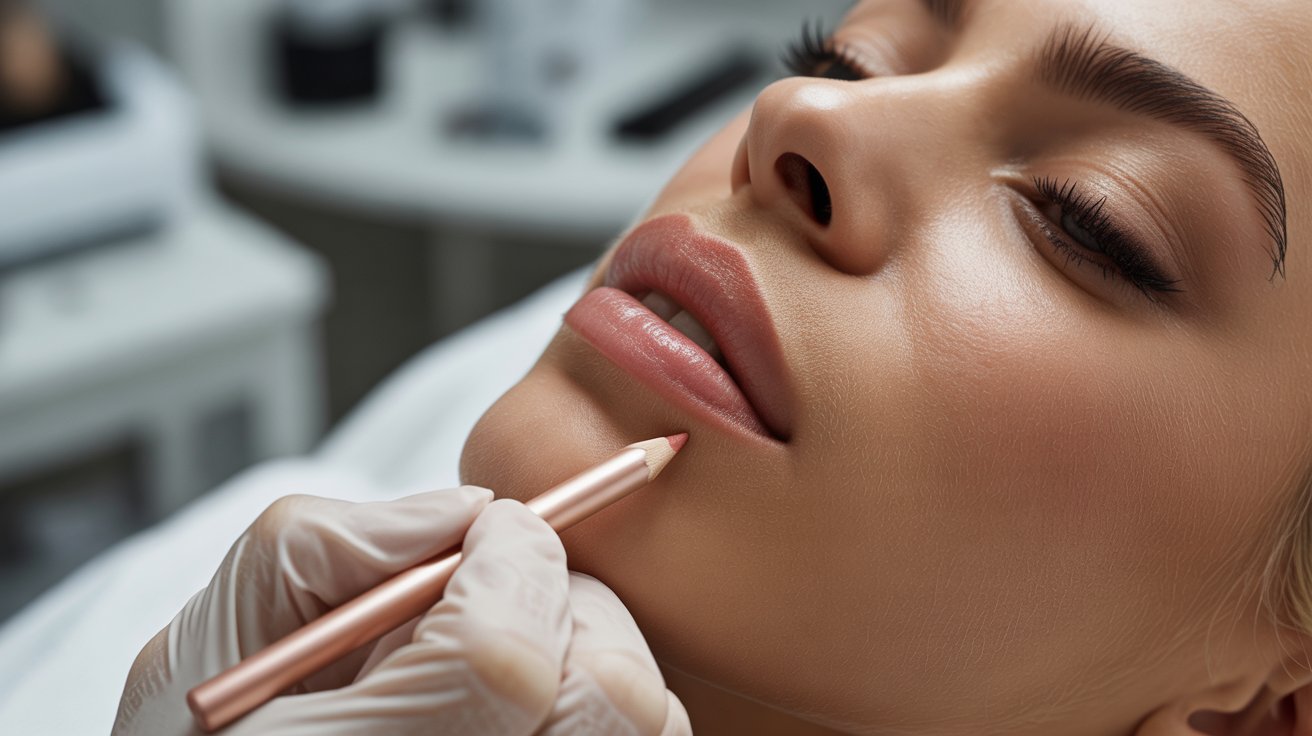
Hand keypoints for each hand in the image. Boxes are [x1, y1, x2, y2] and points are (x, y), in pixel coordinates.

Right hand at [113, 476, 690, 734]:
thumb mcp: (199, 647)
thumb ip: (320, 549)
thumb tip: (461, 512)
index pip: (502, 655)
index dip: (510, 561)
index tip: (486, 529)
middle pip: (607, 693)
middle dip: (565, 602)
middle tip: (501, 590)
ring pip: (640, 720)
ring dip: (588, 652)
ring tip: (496, 661)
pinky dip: (595, 699)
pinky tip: (519, 702)